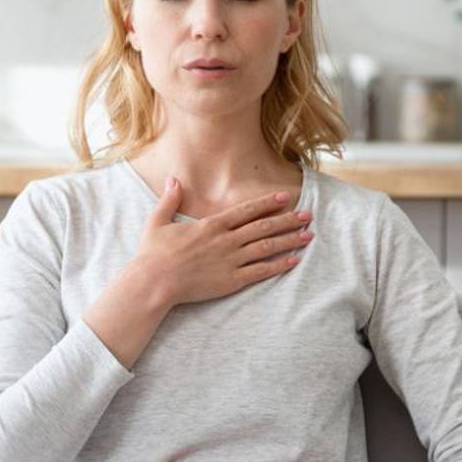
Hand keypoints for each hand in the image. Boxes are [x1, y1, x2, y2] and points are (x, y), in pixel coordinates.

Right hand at [135, 176, 312, 307]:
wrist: (154, 281)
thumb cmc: (153, 254)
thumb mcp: (158, 221)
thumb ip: (170, 199)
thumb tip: (173, 179)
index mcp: (212, 225)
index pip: (247, 210)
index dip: (268, 203)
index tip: (286, 197)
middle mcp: (226, 240)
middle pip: (264, 226)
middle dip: (288, 220)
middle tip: (308, 215)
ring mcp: (231, 261)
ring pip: (267, 247)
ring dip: (289, 240)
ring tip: (308, 235)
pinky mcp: (231, 281)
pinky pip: (261, 271)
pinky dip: (279, 265)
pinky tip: (294, 260)